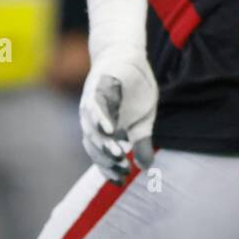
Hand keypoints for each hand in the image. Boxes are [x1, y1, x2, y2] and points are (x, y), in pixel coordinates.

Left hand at [78, 50, 157, 184]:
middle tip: (122, 168)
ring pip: (92, 127)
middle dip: (106, 158)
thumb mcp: (143, 120)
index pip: (100, 154)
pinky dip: (100, 118)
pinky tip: (109, 129)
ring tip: (117, 153)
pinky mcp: (97, 87)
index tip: (121, 181)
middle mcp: (92, 120)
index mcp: (101, 130)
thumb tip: (147, 167)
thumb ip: (141, 142)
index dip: (108, 168)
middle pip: (94, 144)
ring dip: (103, 141)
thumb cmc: (134, 91)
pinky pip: (95, 104)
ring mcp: (92, 103)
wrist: (128, 58)